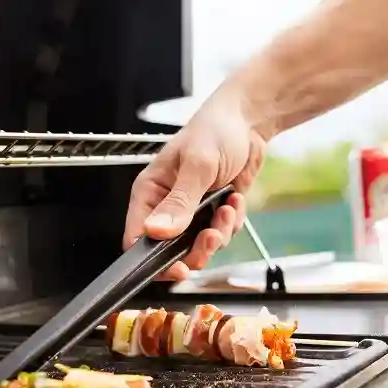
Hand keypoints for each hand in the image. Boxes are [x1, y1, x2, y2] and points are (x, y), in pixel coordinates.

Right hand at [123, 91, 266, 280]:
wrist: (249, 121)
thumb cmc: (216, 130)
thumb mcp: (198, 165)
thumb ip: (179, 202)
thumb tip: (156, 231)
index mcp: (150, 191)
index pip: (137, 238)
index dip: (154, 259)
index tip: (178, 266)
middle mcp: (166, 204)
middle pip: (170, 251)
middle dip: (196, 248)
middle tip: (212, 235)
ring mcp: (191, 210)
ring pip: (199, 246)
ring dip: (218, 233)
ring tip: (227, 207)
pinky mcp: (212, 211)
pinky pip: (220, 234)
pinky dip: (231, 223)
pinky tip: (234, 199)